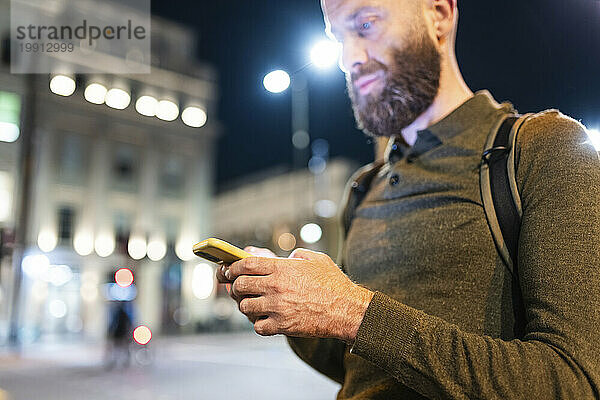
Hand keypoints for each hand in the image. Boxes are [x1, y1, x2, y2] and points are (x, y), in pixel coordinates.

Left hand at [220, 248, 373, 341]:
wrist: (347, 309)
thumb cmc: (334, 284)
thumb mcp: (316, 258)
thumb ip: (297, 254)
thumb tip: (286, 257)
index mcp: (282, 268)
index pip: (246, 264)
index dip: (233, 267)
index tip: (230, 270)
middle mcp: (276, 286)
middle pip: (240, 285)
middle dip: (235, 286)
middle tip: (237, 288)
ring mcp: (277, 307)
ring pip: (245, 307)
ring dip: (246, 305)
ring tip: (252, 304)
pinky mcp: (282, 325)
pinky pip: (258, 326)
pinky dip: (258, 324)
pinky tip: (265, 319)